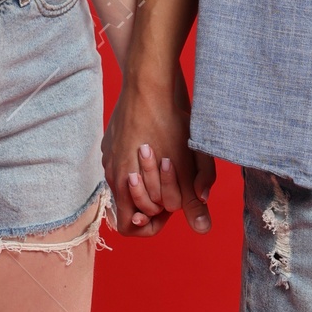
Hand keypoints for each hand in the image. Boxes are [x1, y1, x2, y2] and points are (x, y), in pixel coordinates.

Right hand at [104, 71, 214, 236]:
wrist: (148, 82)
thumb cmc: (169, 121)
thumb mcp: (186, 163)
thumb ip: (192, 200)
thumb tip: (203, 229)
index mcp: (125, 183)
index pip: (129, 226)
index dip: (152, 224)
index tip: (170, 209)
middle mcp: (111, 173)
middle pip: (129, 205)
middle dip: (153, 202)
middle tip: (175, 185)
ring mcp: (108, 155)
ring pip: (126, 183)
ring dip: (148, 182)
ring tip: (168, 163)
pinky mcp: (110, 140)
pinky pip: (122, 162)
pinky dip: (139, 164)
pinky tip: (158, 147)